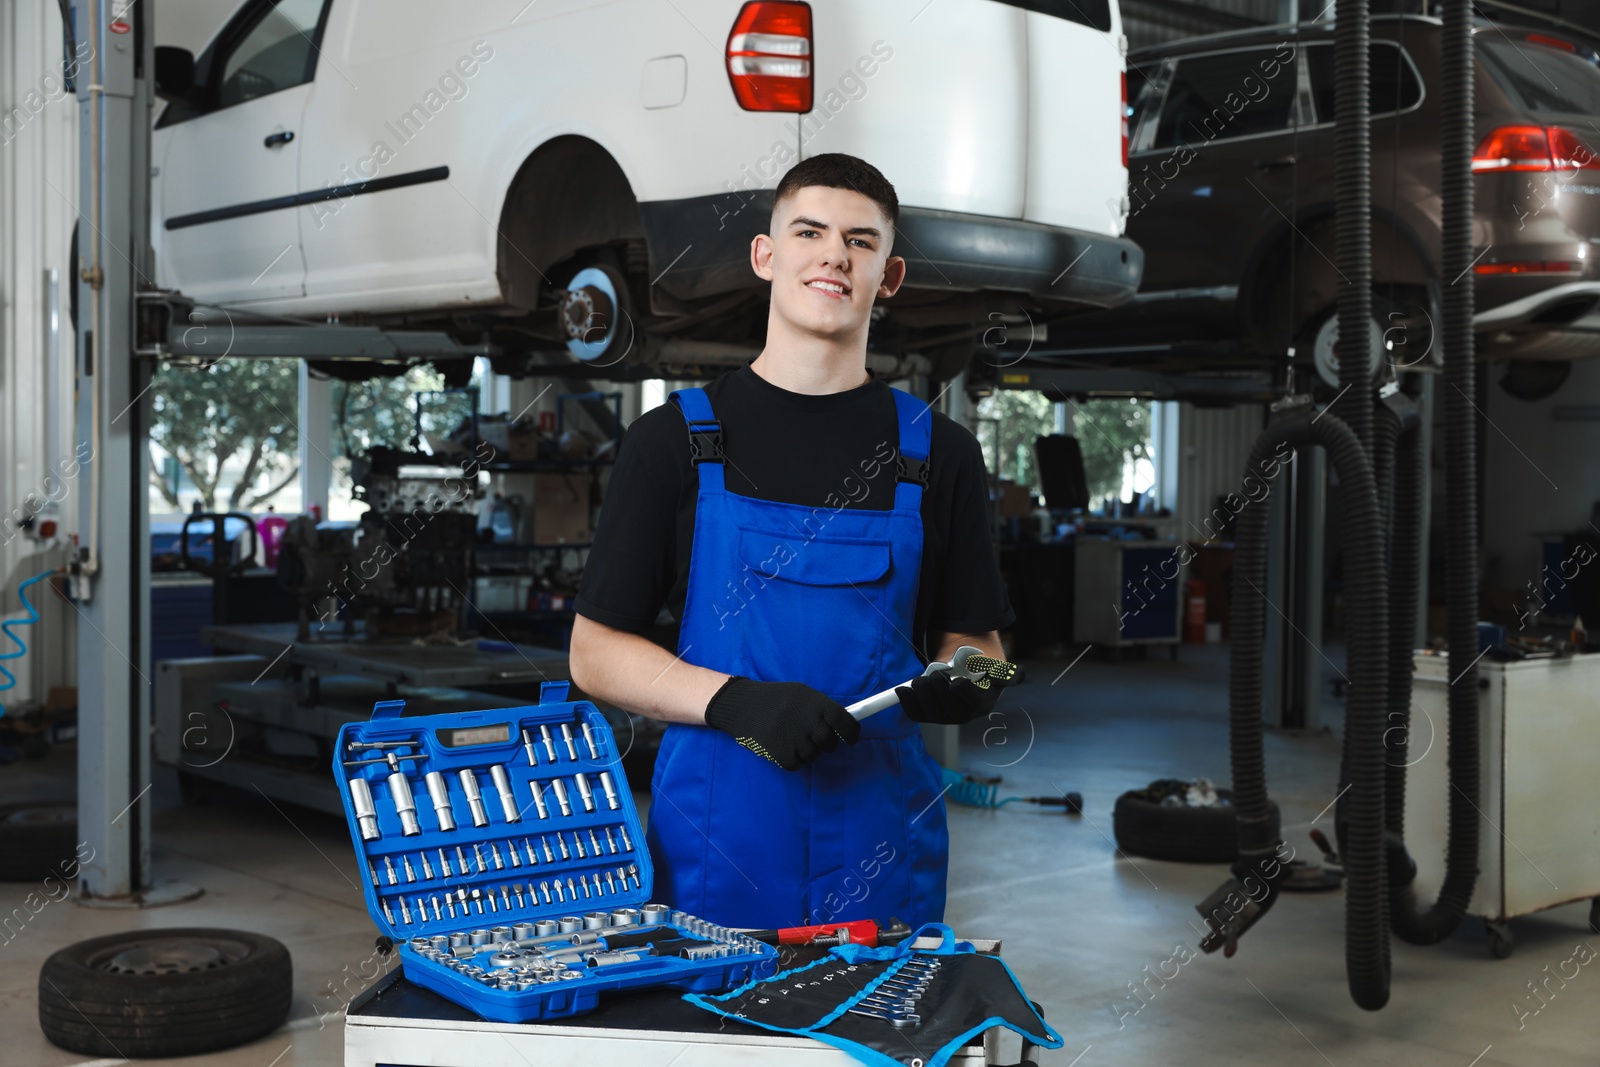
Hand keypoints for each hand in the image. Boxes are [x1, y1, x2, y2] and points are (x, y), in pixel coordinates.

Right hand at [704, 677, 861, 770]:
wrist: (741, 705)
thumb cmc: (774, 699)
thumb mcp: (800, 694)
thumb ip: (820, 707)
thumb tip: (843, 724)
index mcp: (814, 701)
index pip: (843, 720)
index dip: (852, 733)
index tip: (852, 739)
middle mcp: (806, 719)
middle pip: (829, 742)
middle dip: (826, 744)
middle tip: (815, 738)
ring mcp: (793, 736)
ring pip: (813, 755)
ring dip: (807, 751)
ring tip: (791, 738)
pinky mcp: (780, 752)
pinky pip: (797, 764)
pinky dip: (793, 759)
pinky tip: (782, 746)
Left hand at [895, 672, 1004, 724]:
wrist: (964, 669)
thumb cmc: (980, 666)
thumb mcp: (996, 666)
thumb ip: (1007, 672)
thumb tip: (1019, 675)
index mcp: (983, 702)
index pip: (973, 701)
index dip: (962, 692)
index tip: (955, 681)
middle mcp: (965, 715)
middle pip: (948, 708)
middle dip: (938, 688)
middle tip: (935, 674)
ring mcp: (947, 717)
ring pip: (930, 711)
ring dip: (921, 694)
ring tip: (921, 680)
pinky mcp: (931, 715)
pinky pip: (916, 714)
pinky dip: (907, 702)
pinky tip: (902, 691)